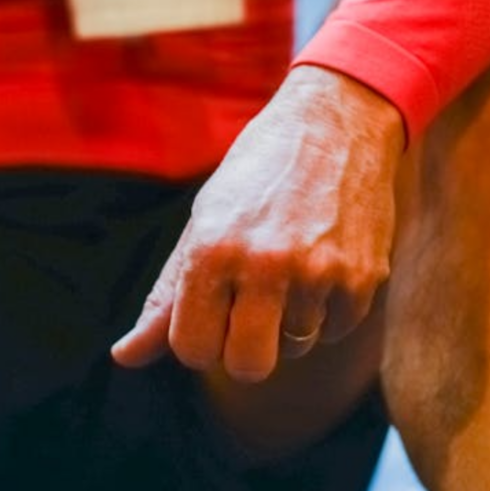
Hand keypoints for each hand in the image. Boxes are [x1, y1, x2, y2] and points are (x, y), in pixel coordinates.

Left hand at [112, 66, 405, 381]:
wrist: (334, 123)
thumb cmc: (254, 178)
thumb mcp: (200, 227)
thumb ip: (166, 298)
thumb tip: (125, 357)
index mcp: (212, 251)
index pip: (193, 350)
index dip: (198, 343)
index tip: (208, 319)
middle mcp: (266, 264)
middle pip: (247, 367)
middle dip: (242, 353)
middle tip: (246, 315)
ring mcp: (320, 273)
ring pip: (294, 349)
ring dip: (288, 324)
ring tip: (289, 270)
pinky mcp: (364, 277)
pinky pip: (335, 330)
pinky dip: (326, 311)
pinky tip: (321, 265)